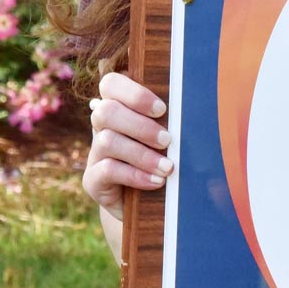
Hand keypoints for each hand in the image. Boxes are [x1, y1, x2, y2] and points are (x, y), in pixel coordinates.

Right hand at [84, 71, 172, 220]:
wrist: (146, 203)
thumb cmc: (163, 159)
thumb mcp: (167, 138)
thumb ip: (171, 120)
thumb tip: (196, 110)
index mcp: (119, 107)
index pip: (111, 84)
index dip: (134, 93)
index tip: (161, 109)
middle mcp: (102, 127)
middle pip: (106, 111)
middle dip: (140, 126)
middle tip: (167, 140)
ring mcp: (95, 153)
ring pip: (107, 141)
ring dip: (142, 154)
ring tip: (168, 167)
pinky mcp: (92, 179)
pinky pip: (107, 170)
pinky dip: (136, 174)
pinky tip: (157, 181)